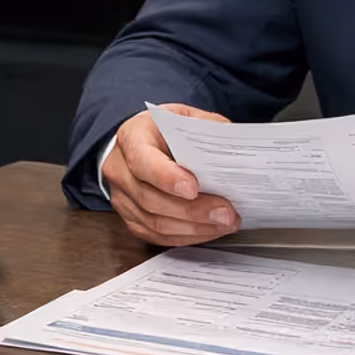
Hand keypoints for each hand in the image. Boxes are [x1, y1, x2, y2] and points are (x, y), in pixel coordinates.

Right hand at [101, 105, 241, 246]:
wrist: (144, 142)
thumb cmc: (165, 130)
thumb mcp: (187, 118)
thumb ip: (207, 131)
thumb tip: (235, 154)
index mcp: (132, 137)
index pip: (142, 161)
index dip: (167, 178)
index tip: (194, 188)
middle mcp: (120, 169)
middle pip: (150, 198)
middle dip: (192, 210)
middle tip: (225, 212)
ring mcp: (122, 197)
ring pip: (154, 222)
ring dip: (194, 227)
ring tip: (225, 222)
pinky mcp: (131, 218)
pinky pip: (157, 235)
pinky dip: (187, 236)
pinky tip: (210, 229)